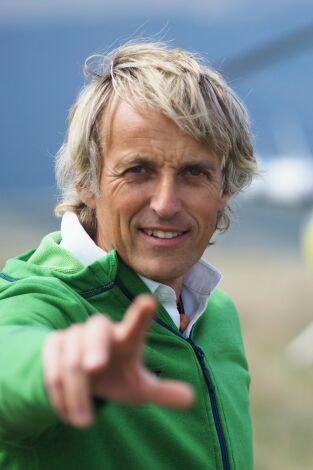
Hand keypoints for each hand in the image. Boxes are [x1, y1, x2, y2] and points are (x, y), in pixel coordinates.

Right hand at [43, 294, 193, 427]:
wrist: (81, 375)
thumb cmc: (116, 376)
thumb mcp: (138, 387)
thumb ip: (162, 392)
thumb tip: (191, 398)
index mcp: (126, 339)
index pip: (135, 325)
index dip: (141, 314)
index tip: (148, 301)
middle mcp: (101, 332)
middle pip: (97, 330)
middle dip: (95, 347)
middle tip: (95, 367)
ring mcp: (75, 336)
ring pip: (72, 358)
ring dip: (77, 392)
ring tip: (84, 422)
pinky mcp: (54, 345)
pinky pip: (52, 366)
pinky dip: (58, 392)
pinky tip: (66, 413)